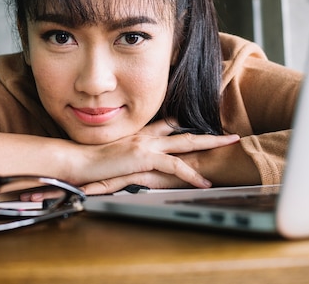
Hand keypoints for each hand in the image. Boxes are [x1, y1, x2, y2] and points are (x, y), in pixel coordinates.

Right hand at [75, 120, 239, 194]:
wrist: (79, 161)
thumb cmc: (93, 161)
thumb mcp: (115, 155)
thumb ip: (129, 155)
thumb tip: (138, 162)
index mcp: (139, 134)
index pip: (167, 126)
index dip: (186, 127)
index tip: (202, 129)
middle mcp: (146, 136)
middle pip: (184, 132)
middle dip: (209, 134)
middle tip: (230, 135)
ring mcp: (147, 144)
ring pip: (186, 143)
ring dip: (210, 144)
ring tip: (229, 145)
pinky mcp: (145, 157)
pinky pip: (174, 164)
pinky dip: (191, 174)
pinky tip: (203, 182)